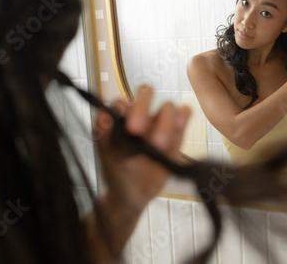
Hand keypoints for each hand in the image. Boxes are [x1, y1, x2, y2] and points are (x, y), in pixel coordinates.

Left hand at [95, 85, 190, 212]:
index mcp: (119, 116)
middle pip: (145, 93)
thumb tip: (102, 114)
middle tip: (137, 130)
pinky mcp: (176, 131)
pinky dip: (183, 117)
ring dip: (164, 122)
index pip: (122, 101)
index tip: (125, 129)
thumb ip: (104, 135)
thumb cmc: (117, 173)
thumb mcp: (108, 157)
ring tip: (159, 145)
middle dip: (143, 107)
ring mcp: (159, 121)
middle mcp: (140, 113)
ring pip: (167, 106)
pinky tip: (178, 128)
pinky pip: (184, 114)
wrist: (133, 194)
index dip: (123, 110)